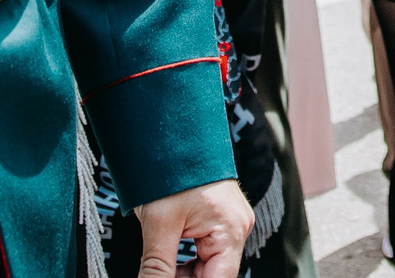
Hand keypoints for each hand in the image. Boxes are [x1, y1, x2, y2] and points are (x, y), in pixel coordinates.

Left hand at [134, 179, 251, 277]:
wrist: (174, 131)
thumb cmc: (171, 169)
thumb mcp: (158, 224)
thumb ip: (156, 267)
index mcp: (231, 229)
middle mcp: (238, 227)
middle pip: (214, 275)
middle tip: (156, 274)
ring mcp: (230, 223)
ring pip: (208, 267)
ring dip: (182, 274)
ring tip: (158, 268)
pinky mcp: (220, 220)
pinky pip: (205, 253)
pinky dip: (185, 263)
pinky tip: (166, 262)